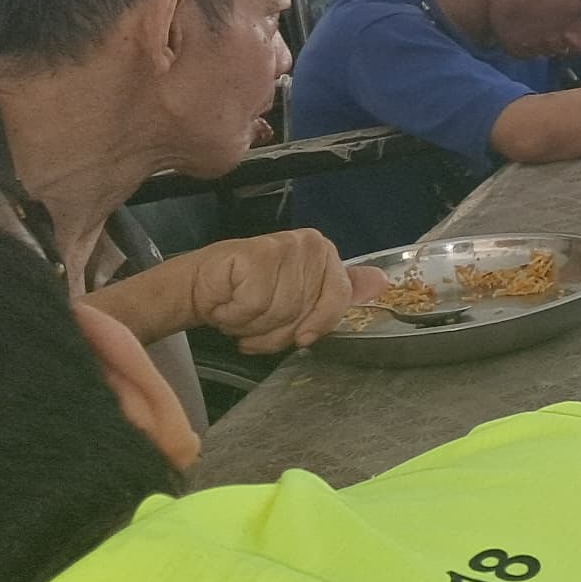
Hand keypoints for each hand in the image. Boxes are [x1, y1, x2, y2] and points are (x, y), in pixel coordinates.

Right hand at [188, 230, 387, 353]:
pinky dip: (236, 315)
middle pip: (307, 311)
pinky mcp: (258, 254)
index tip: (299, 336)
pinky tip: (228, 302)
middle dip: (277, 329)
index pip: (338, 301)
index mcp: (326, 255)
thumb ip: (340, 289)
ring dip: (255, 324)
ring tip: (241, 310)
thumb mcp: (300, 297)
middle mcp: (312, 245)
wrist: (198, 286)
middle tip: (256, 319)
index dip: (314, 325)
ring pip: (282, 310)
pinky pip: (256, 305)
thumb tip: (382, 282)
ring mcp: (286, 246)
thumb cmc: (247, 294)